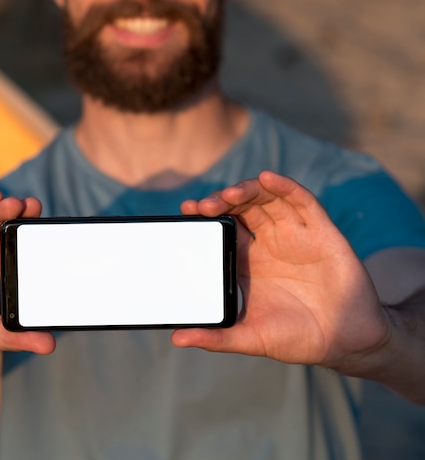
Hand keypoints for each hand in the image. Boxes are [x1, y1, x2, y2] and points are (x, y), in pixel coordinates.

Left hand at [174, 171, 390, 371]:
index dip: (206, 215)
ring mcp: (295, 234)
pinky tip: (268, 178)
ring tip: (228, 194)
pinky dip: (285, 186)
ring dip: (247, 190)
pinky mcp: (322, 232)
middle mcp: (270, 241)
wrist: (347, 344)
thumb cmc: (297, 338)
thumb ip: (215, 338)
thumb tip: (176, 340)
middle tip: (203, 206)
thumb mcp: (250, 336)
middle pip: (242, 207)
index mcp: (249, 259)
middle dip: (222, 201)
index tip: (186, 210)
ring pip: (267, 198)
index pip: (223, 226)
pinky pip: (303, 201)